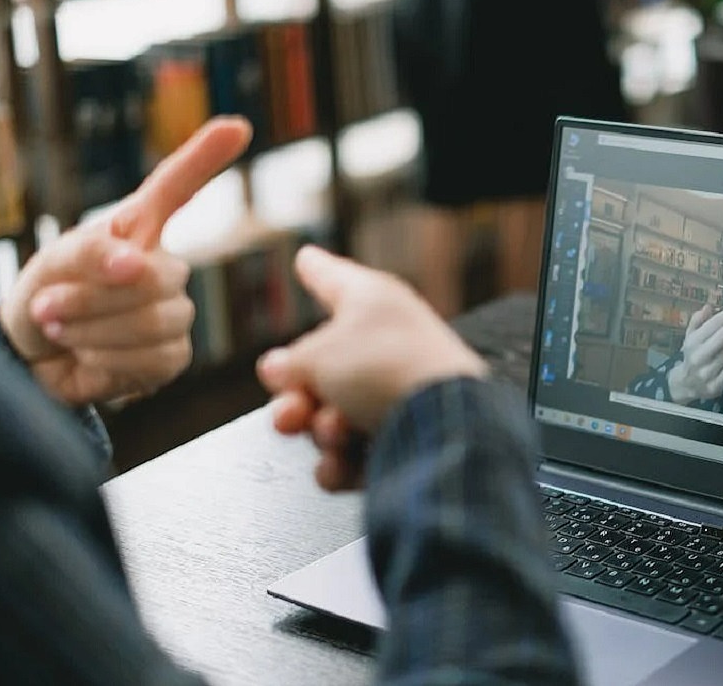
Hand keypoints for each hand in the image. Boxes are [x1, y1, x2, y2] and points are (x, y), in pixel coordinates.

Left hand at [0, 116, 252, 404]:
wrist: (33, 358)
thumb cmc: (46, 296)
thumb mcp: (54, 262)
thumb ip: (91, 252)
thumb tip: (135, 263)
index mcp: (138, 230)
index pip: (176, 188)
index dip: (204, 158)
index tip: (236, 127)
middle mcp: (164, 268)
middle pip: (158, 276)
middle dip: (94, 297)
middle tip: (48, 306)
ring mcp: (173, 313)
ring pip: (155, 321)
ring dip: (92, 330)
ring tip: (61, 330)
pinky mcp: (172, 356)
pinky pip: (151, 358)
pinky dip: (106, 361)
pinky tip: (88, 357)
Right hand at [257, 245, 487, 490]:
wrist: (443, 427)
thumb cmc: (387, 369)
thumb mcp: (319, 354)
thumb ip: (291, 362)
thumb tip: (279, 369)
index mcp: (373, 303)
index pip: (334, 279)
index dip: (316, 269)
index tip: (306, 258)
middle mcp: (387, 344)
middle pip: (321, 368)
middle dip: (297, 397)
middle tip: (291, 411)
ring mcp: (396, 394)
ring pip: (332, 416)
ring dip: (322, 431)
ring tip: (333, 431)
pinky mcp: (404, 440)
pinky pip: (353, 454)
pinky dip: (343, 462)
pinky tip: (342, 463)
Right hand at [665, 303, 722, 403]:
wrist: (685, 384)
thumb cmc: (693, 355)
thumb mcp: (691, 337)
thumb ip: (698, 321)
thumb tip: (708, 307)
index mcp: (692, 343)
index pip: (712, 325)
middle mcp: (698, 357)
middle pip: (722, 337)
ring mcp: (706, 373)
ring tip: (722, 351)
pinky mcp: (714, 386)